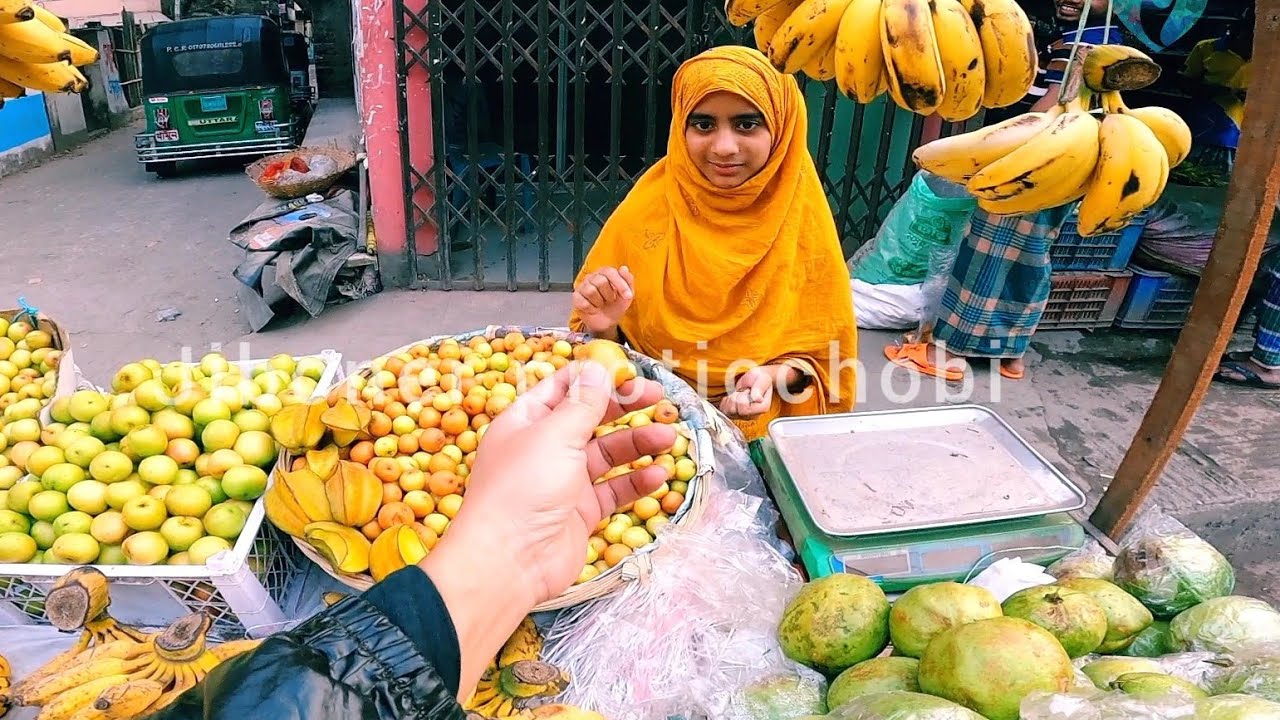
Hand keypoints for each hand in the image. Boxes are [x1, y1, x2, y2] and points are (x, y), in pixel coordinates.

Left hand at [419, 361, 675, 697]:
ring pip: (608, 454)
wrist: (508, 563)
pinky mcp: (581, 512)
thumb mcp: (554, 435)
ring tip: (669, 439)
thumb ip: (583, 402)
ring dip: (638, 445)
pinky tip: (659, 476)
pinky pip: (613, 490)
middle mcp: (545, 447)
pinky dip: (636, 482)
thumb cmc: (522, 489)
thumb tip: (599, 367)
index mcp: (527, 420)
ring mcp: (564, 481)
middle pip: (592, 418)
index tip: (631, 373)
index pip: (564, 387)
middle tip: (661, 400)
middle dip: (626, 408)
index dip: (598, 377)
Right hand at [572, 266, 634, 336]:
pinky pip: (583, 302)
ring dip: (599, 302)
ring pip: (591, 291)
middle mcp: (592, 277)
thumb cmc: (616, 305)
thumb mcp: (627, 294)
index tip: (627, 296)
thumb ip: (628, 280)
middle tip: (610, 300)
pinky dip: (592, 309)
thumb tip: (623, 268)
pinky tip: (594, 309)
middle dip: (609, 295)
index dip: (620, 284)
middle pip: (600, 281)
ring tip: (601, 304)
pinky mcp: (576, 297)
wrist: (607, 322)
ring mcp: (582, 287)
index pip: (610, 272)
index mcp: (605, 273)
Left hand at [719, 364, 801, 418]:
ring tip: (738, 391)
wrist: (758, 378)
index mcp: (761, 407)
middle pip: (735, 411)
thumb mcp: (761, 378)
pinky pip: (725, 411)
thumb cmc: (761, 377)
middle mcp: (753, 415)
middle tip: (741, 389)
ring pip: (729, 411)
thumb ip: (759, 388)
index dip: (740, 398)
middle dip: (735, 398)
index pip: (744, 409)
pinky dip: (725, 402)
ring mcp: (744, 416)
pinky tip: (732, 396)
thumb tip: (757, 399)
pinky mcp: (736, 414)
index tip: (745, 389)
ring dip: (730, 399)